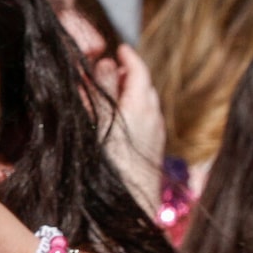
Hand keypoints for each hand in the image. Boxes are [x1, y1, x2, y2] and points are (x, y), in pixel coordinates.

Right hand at [101, 42, 166, 182]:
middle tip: (110, 69)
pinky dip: (134, 110)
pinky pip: (146, 120)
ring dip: (131, 94)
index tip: (120, 48)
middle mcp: (153, 117)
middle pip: (144, 86)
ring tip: (111, 93)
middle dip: (128, 75)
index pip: (138, 71)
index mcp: (139, 106)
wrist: (131, 204)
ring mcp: (156, 134)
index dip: (129, 57)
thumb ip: (100, 91)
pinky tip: (119, 120)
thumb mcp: (97, 122)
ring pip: (146, 104)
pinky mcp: (153, 149)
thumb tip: (105, 62)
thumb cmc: (107, 164)